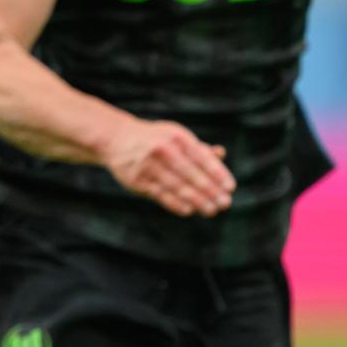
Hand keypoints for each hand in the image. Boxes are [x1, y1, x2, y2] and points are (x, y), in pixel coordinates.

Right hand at [102, 117, 234, 217]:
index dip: (217, 174)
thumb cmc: (153, 138)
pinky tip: (189, 210)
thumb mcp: (175, 136)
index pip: (202, 157)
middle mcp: (163, 150)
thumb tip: (221, 154)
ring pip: (177, 186)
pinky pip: (160, 194)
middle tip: (225, 203)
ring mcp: (149, 165)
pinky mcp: (137, 180)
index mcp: (176, 137)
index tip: (230, 188)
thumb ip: (197, 147)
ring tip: (211, 210)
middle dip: (210, 190)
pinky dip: (176, 203)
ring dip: (197, 200)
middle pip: (191, 174)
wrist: (116, 138)